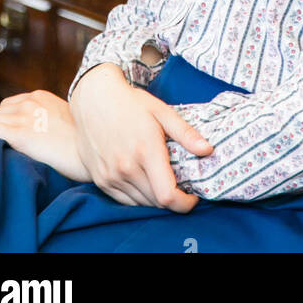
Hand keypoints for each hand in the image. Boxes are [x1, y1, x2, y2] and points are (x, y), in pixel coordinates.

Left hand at [0, 90, 90, 181]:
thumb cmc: (80, 142)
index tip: (3, 133)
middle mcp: (30, 103)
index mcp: (40, 96)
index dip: (4, 120)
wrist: (89, 153)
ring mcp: (24, 117)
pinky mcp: (20, 134)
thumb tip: (39, 129)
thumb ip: (48, 116)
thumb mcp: (65, 118)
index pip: (8, 104)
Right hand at [69, 63, 213, 211]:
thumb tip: (207, 150)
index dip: (184, 203)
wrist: (94, 99)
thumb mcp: (162, 112)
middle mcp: (126, 168)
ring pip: (140, 203)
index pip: (167, 196)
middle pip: (155, 202)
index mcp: (146, 151)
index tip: (193, 196)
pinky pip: (124, 200)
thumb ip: (185, 133)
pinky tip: (146, 184)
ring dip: (156, 200)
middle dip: (173, 200)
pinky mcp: (100, 179)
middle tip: (181, 187)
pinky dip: (139, 197)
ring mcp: (110, 176)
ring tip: (164, 184)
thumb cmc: (131, 103)